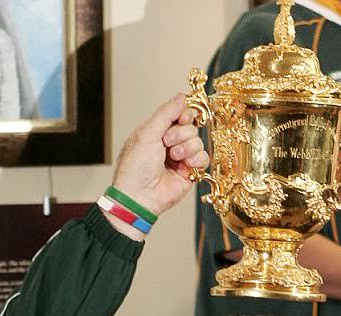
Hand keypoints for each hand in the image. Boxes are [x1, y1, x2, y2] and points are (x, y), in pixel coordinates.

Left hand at [110, 93, 208, 218]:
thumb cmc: (136, 167)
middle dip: (180, 135)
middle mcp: (171, 143)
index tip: (181, 118)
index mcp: (158, 131)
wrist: (140, 196)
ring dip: (186, 149)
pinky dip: (196, 160)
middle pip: (190, 127)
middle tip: (166, 144)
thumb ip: (166, 113)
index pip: (180, 114)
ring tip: (173, 158)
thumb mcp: (147, 133)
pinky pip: (204, 158)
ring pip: (198, 142)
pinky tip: (186, 166)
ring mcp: (181, 157)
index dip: (184, 114)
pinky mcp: (191, 172)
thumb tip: (181, 96)